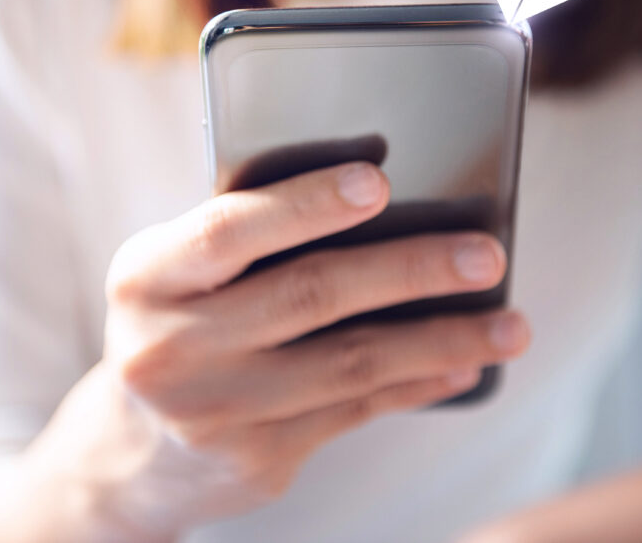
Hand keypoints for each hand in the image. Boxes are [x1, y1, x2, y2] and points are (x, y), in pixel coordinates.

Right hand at [103, 161, 528, 517]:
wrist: (131, 451)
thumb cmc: (176, 323)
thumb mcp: (177, 272)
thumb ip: (249, 237)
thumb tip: (382, 201)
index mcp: (147, 277)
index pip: (229, 230)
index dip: (305, 205)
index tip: (379, 182)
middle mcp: (171, 347)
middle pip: (310, 295)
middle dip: (409, 271)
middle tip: (486, 255)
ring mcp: (215, 413)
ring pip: (349, 364)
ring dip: (440, 340)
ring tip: (510, 326)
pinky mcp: (257, 460)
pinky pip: (355, 412)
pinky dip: (416, 384)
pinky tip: (462, 365)